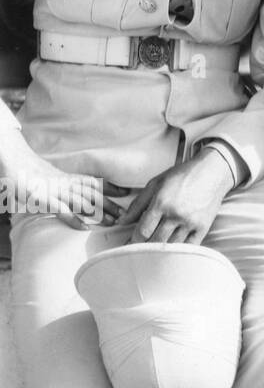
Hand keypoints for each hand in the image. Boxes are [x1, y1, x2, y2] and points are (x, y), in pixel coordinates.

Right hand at [0, 158, 127, 229]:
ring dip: (99, 213)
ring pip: (82, 202)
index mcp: (68, 177)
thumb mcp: (51, 178)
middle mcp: (65, 183)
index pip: (94, 181)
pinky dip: (74, 219)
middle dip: (111, 204)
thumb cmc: (30, 172)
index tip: (127, 192)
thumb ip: (63, 185)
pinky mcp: (43, 199)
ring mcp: (55, 190)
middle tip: (126, 215)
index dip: (111, 187)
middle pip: (93, 194)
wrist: (13, 160)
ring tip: (113, 222)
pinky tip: (85, 227)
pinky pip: (62, 210)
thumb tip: (72, 193)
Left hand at [119, 150, 232, 243]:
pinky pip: (188, 247)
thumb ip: (137, 204)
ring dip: (160, 250)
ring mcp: (191, 222)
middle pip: (154, 242)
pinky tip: (172, 248)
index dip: (132, 241)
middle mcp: (176, 214)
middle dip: (145, 247)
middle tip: (140, 249)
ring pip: (170, 247)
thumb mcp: (156, 183)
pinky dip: (178, 250)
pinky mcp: (203, 226)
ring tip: (154, 249)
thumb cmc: (183, 175)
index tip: (129, 244)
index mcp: (161, 202)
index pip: (142, 232)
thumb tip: (122, 221)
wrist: (213, 171)